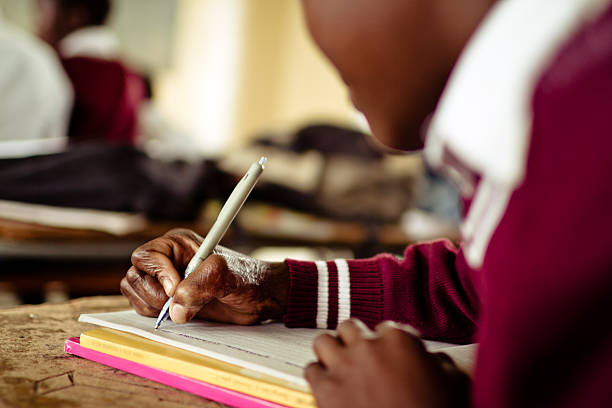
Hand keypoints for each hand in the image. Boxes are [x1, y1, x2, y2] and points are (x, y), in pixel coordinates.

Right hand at [119, 229, 288, 324]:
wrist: (260, 299)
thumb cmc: (248, 279)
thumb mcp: (227, 275)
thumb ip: (200, 285)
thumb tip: (176, 308)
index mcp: (178, 244)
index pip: (146, 256)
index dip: (158, 274)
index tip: (177, 290)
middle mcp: (168, 261)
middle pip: (136, 276)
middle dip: (155, 294)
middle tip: (180, 304)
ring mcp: (165, 281)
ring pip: (135, 293)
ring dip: (154, 306)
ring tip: (185, 308)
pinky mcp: (167, 301)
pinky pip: (143, 308)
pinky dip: (155, 316)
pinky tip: (181, 314)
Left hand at [305, 320, 469, 407]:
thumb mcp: (454, 383)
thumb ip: (441, 363)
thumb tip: (433, 359)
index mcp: (399, 340)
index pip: (387, 327)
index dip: (388, 344)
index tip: (389, 355)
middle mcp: (368, 346)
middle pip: (350, 327)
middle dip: (355, 341)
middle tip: (361, 356)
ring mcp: (344, 366)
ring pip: (324, 341)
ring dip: (331, 352)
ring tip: (340, 365)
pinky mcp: (325, 389)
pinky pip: (311, 370)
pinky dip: (319, 377)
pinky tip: (330, 386)